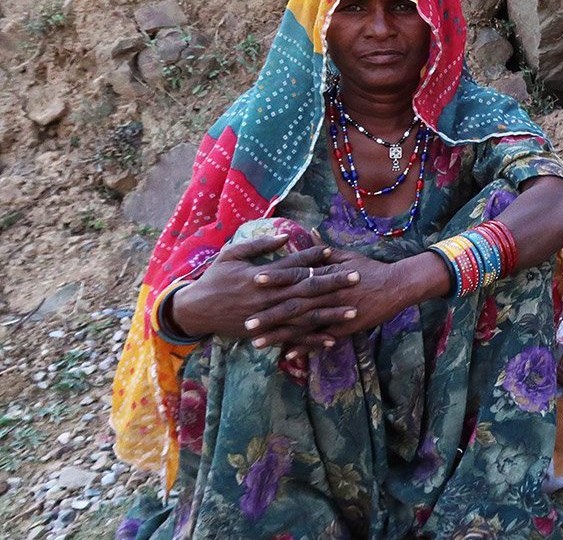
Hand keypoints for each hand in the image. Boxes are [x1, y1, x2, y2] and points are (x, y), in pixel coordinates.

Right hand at [169, 235, 360, 339]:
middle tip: (356, 277)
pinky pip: (293, 336)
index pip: (292, 264)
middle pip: (306, 289)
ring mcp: (268, 317)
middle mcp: (267, 296)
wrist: (195, 310)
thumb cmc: (214, 279)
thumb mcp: (230, 255)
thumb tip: (285, 234)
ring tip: (353, 311)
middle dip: (333, 283)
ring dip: (330, 314)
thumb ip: (258, 244)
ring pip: (304, 316)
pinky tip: (333, 339)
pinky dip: (312, 339)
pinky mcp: (265, 332)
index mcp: (260, 276)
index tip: (332, 250)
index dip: (313, 257)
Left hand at [258, 249, 446, 359]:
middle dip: (268, 314)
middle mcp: (328, 294)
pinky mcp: (345, 328)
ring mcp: (336, 313)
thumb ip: (324, 250)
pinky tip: (287, 355)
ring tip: (257, 342)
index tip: (254, 279)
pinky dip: (305, 347)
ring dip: (279, 335)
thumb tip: (308, 234)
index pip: (296, 275)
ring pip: (303, 326)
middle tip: (246, 322)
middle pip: (293, 305)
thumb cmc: (371, 269)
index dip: (275, 278)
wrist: (397, 286)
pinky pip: (321, 339)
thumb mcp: (348, 255)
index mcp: (327, 275)